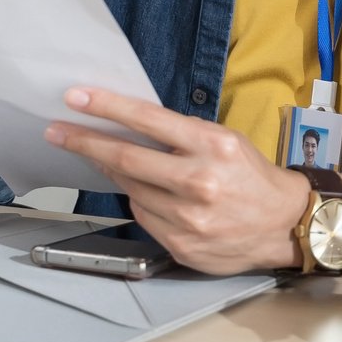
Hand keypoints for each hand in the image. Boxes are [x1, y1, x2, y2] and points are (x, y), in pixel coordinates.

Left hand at [44, 87, 307, 272]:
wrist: (284, 225)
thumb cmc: (252, 177)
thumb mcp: (224, 140)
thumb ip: (180, 135)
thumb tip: (128, 124)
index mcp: (212, 147)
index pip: (147, 120)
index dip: (106, 107)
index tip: (76, 98)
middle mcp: (198, 182)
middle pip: (125, 159)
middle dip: (84, 142)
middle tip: (57, 131)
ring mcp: (187, 218)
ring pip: (130, 188)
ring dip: (112, 172)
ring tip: (106, 160)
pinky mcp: (181, 244)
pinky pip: (143, 215)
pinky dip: (139, 200)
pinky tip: (149, 193)